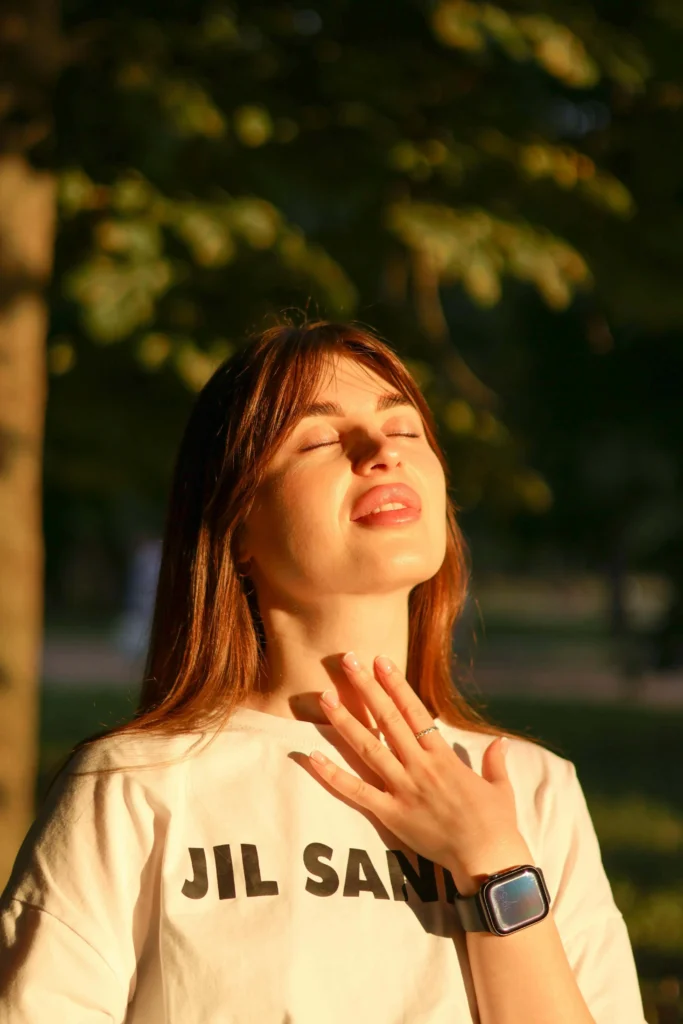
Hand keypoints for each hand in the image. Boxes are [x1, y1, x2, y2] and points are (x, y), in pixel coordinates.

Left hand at [308, 653, 523, 888]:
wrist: (488, 859)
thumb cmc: (497, 824)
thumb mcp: (499, 787)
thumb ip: (495, 762)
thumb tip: (499, 742)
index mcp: (443, 756)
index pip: (414, 711)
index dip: (395, 684)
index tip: (380, 661)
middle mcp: (420, 766)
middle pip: (387, 719)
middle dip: (367, 688)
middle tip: (348, 660)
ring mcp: (403, 789)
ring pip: (368, 748)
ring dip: (345, 721)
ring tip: (324, 698)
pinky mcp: (391, 815)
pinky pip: (357, 792)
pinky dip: (333, 775)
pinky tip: (312, 757)